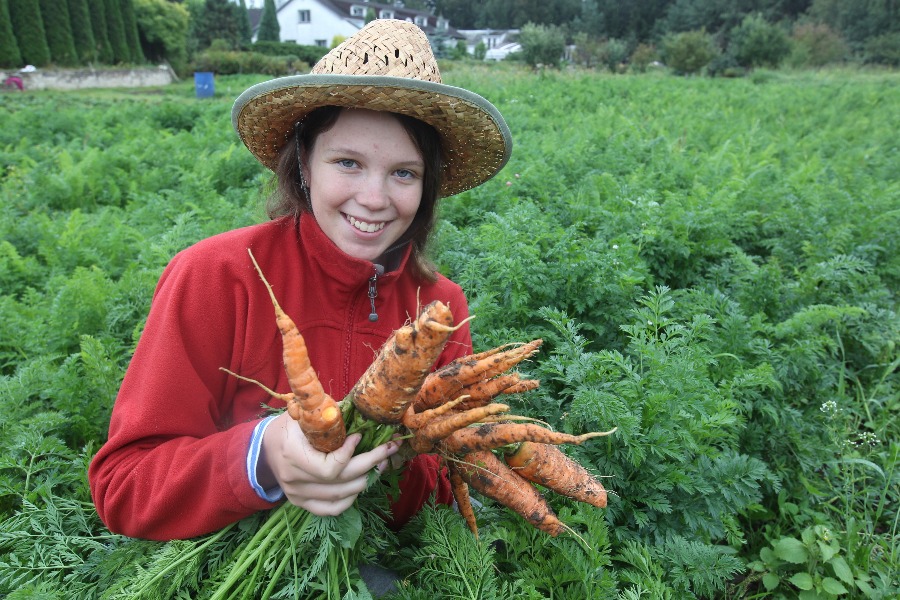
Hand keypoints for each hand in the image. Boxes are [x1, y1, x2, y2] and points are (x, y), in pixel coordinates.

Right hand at [258, 411, 402, 515]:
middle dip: (370, 463)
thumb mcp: (304, 414)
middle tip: (388, 449)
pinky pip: (330, 509)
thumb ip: (330, 416)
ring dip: (365, 480)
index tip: (360, 436)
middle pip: (340, 481)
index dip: (350, 454)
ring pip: (340, 496)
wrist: (265, 448)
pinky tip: (362, 484)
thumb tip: (361, 412)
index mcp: (293, 455)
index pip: (329, 468)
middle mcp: (294, 479)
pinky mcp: (301, 503)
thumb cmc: (289, 426)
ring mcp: (297, 494)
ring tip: (381, 463)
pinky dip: (349, 500)